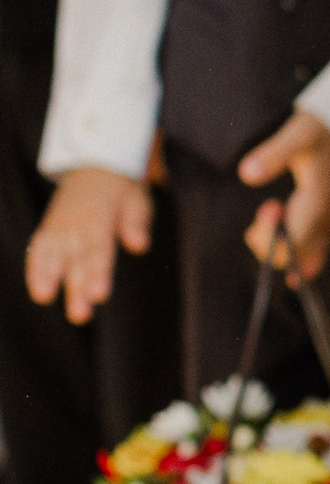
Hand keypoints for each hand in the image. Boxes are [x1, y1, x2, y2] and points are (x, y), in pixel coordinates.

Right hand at [28, 164, 152, 323]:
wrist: (96, 167)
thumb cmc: (122, 191)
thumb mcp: (138, 200)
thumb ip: (136, 223)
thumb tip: (139, 246)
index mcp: (99, 219)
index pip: (99, 250)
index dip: (98, 274)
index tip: (99, 296)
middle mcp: (75, 225)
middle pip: (76, 261)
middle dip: (76, 289)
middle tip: (80, 315)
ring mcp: (59, 227)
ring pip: (53, 256)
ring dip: (48, 279)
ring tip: (44, 299)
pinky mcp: (50, 230)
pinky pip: (39, 249)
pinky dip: (36, 268)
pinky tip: (39, 291)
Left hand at [237, 111, 329, 278]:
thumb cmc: (316, 135)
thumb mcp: (297, 135)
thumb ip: (273, 153)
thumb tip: (246, 174)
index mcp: (320, 203)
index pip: (294, 240)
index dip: (272, 234)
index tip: (269, 205)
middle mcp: (326, 221)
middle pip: (294, 256)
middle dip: (269, 241)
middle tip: (268, 207)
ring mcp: (328, 227)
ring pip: (301, 260)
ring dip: (276, 248)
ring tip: (268, 217)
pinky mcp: (325, 228)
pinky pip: (312, 257)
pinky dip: (295, 258)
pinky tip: (282, 258)